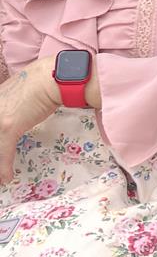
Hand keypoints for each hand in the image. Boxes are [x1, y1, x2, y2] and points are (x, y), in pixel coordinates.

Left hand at [0, 59, 60, 184]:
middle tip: (3, 167)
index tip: (3, 148)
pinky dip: (4, 167)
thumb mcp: (22, 95)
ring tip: (2, 177)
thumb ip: (16, 106)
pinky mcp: (8, 126)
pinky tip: (6, 178)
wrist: (52, 78)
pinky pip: (3, 152)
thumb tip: (20, 116)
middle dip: (0, 153)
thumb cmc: (43, 82)